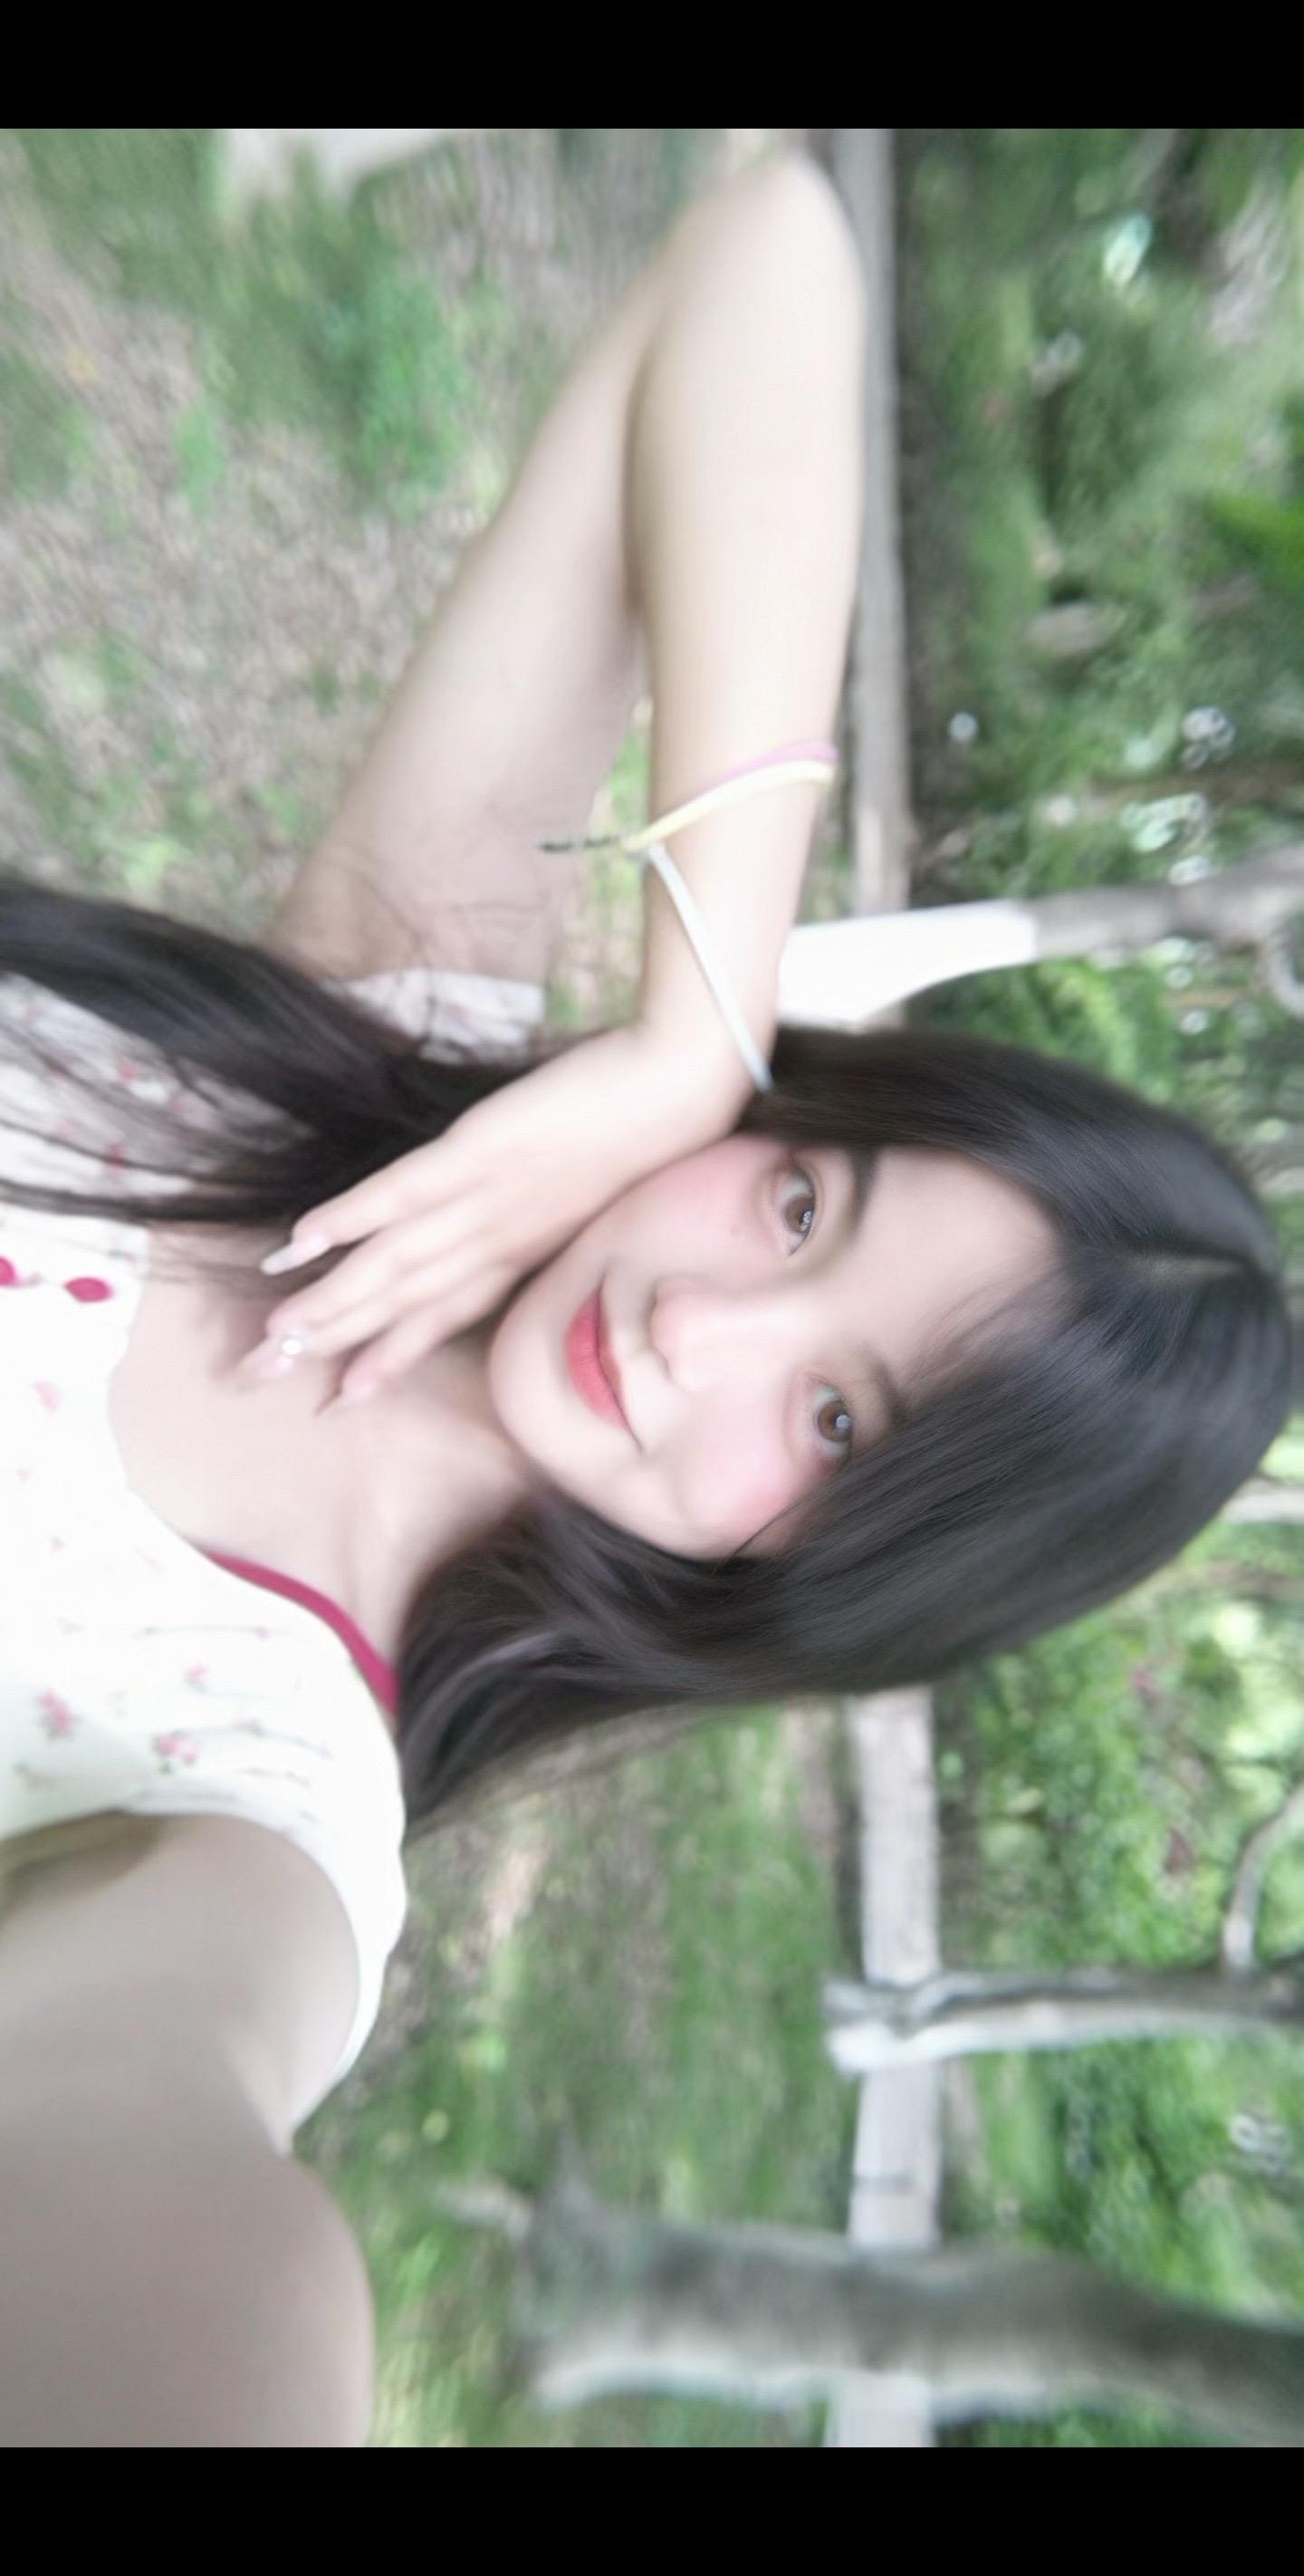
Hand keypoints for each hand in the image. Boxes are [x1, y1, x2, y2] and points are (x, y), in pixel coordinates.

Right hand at [243, 1021, 747, 1404]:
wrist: (684, 1083)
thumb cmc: (646, 1131)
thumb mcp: (589, 1191)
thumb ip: (539, 1214)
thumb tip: (502, 1221)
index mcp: (522, 1251)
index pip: (441, 1316)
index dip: (388, 1357)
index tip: (339, 1398)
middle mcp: (496, 1239)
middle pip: (400, 1302)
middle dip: (330, 1345)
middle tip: (261, 1377)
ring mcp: (486, 1198)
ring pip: (394, 1263)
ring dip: (330, 1300)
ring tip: (272, 1334)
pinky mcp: (481, 1148)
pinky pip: (404, 1191)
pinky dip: (351, 1218)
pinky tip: (302, 1240)